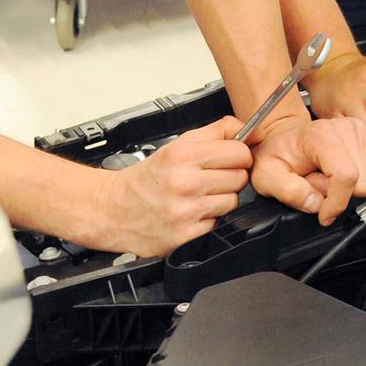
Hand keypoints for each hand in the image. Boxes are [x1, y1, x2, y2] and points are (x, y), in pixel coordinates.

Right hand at [90, 116, 252, 255]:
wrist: (112, 210)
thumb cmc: (147, 178)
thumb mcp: (178, 144)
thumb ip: (217, 132)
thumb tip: (253, 130)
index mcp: (183, 155)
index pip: (240, 152)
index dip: (239, 154)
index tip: (231, 158)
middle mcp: (185, 183)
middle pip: (240, 177)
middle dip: (231, 177)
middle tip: (211, 178)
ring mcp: (185, 211)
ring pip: (232, 201)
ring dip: (221, 199)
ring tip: (199, 196)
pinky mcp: (185, 236)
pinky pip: (217, 223)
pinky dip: (208, 219)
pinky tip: (192, 213)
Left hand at [248, 113, 365, 225]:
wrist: (286, 138)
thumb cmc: (279, 155)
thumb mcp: (267, 177)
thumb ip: (288, 192)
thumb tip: (316, 204)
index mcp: (321, 135)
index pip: (346, 176)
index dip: (337, 203)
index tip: (324, 213)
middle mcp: (346, 128)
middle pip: (364, 181)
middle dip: (342, 193)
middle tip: (319, 184)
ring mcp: (362, 130)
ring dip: (355, 185)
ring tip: (331, 176)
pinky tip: (345, 170)